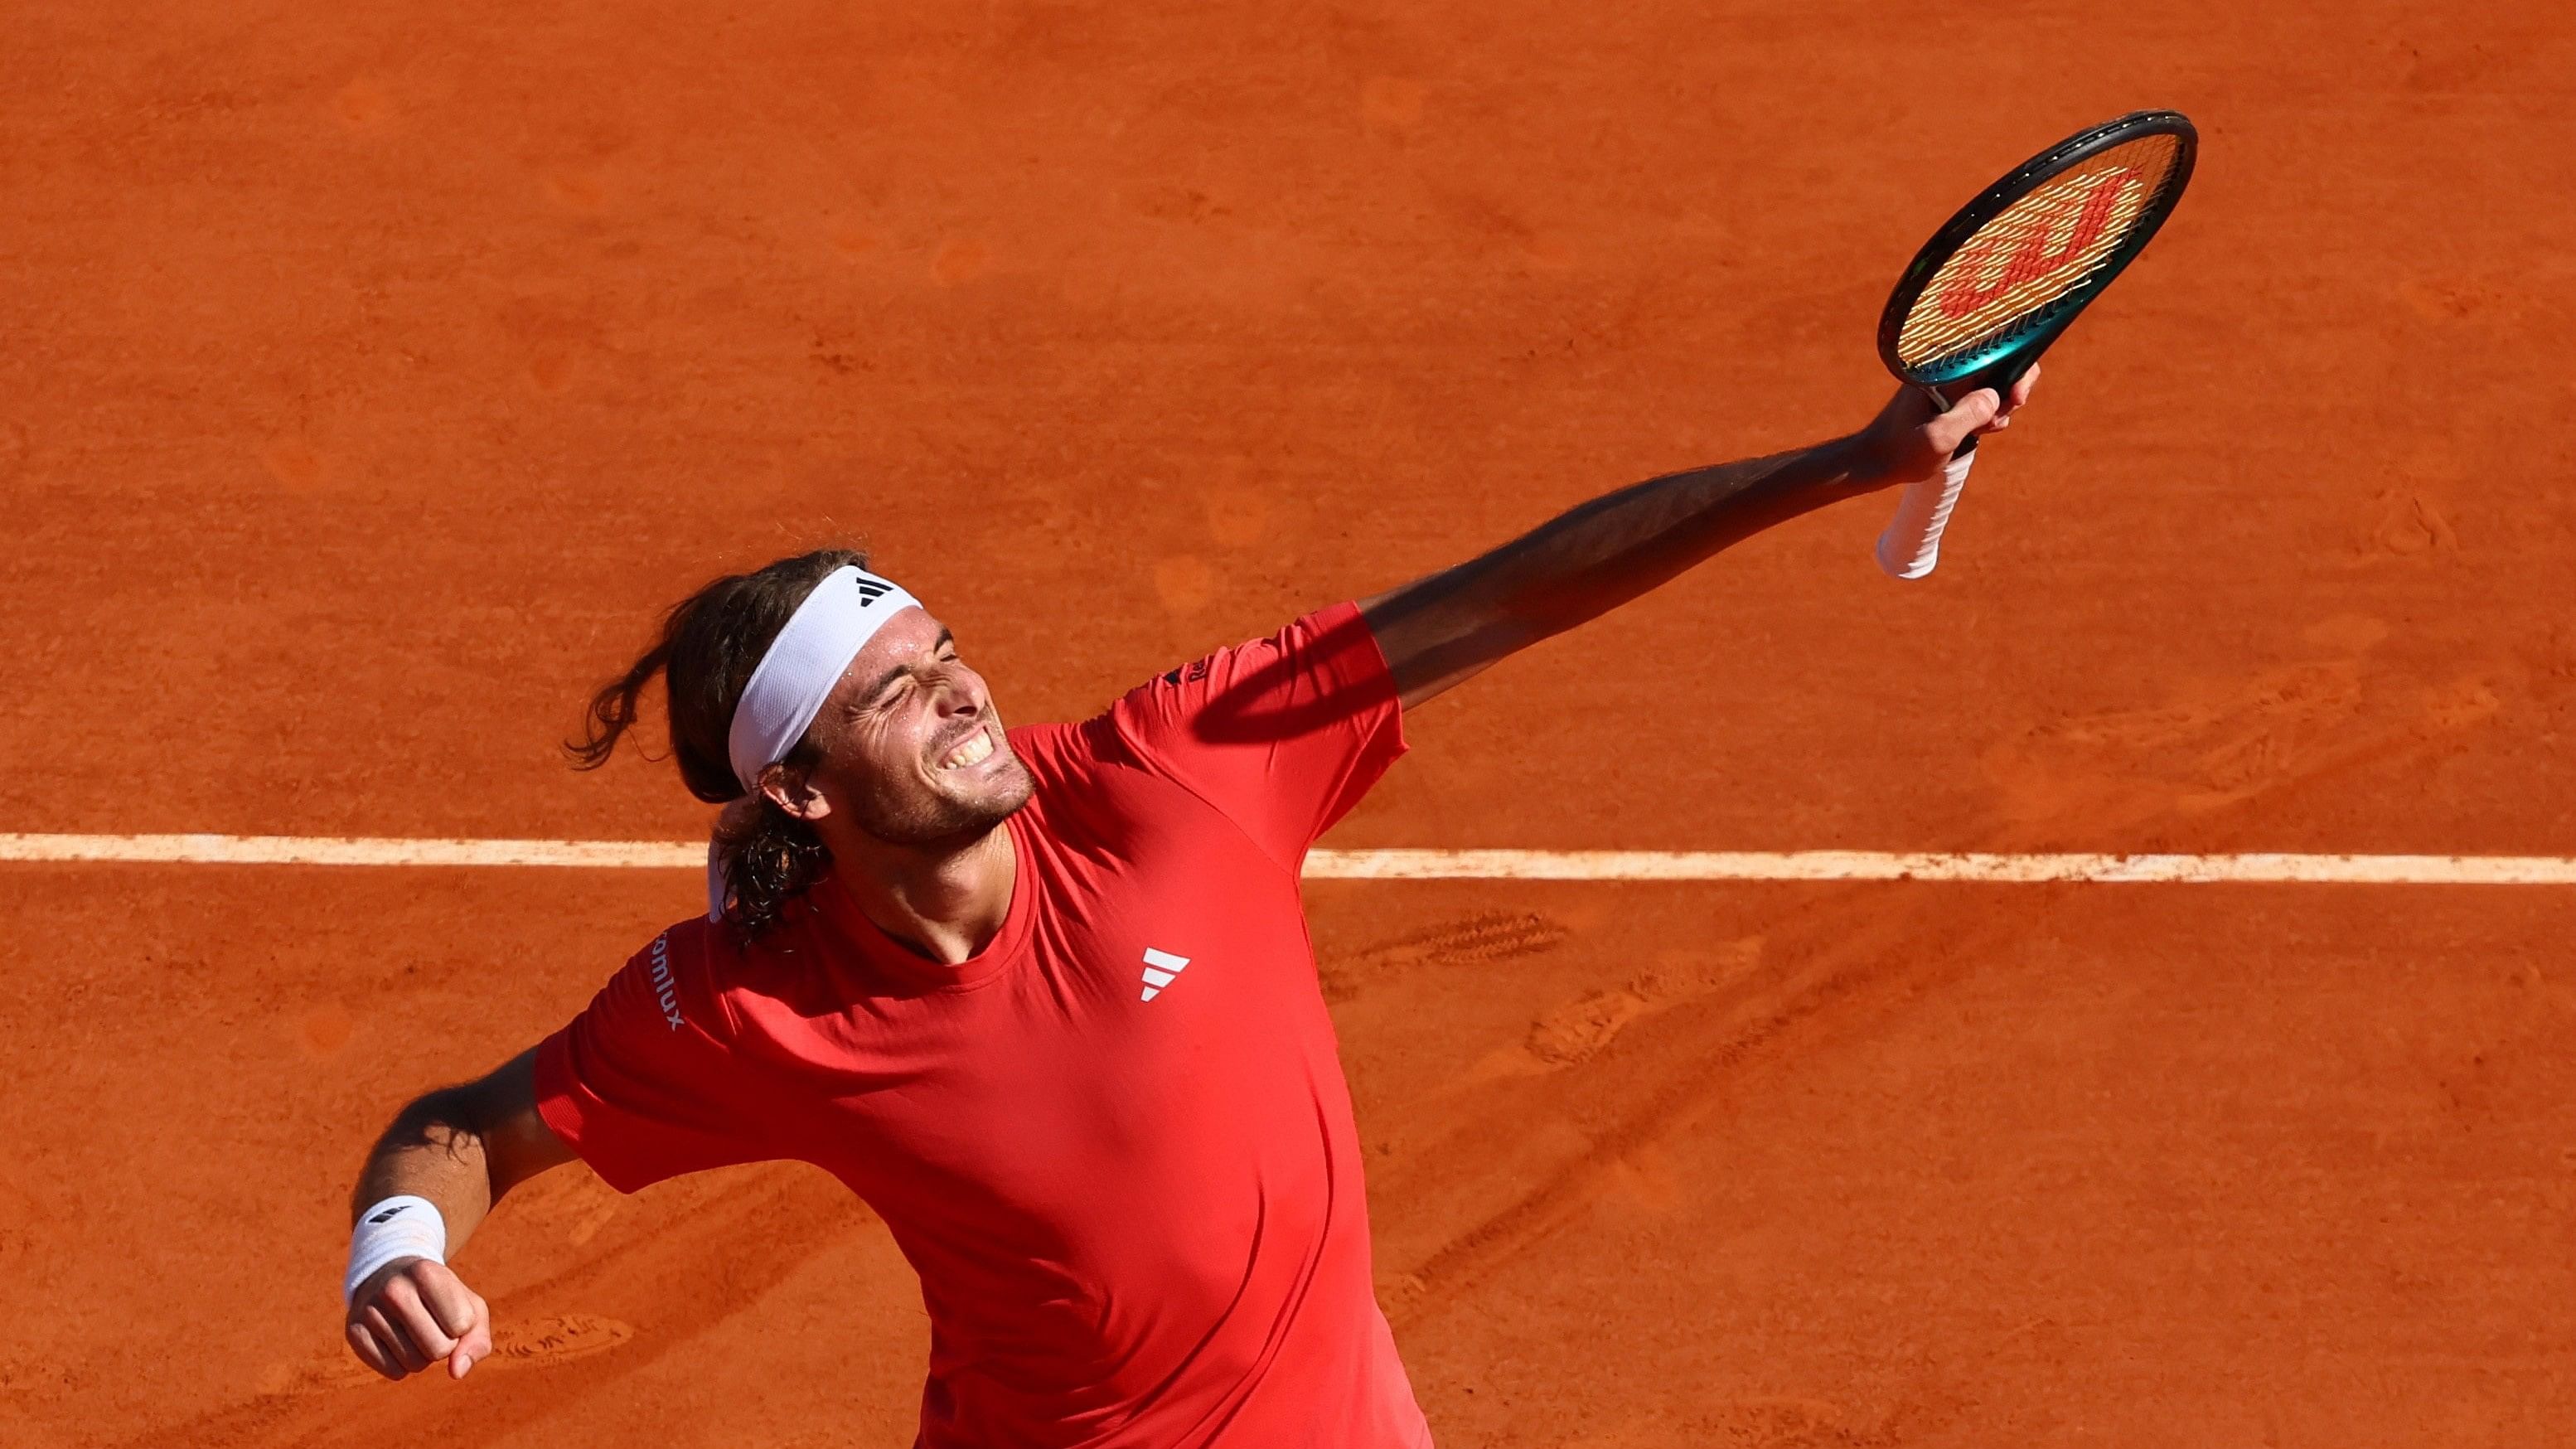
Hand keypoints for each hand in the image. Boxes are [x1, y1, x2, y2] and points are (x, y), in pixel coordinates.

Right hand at [345, 1257, 493, 1381]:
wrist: (390, 1276)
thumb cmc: (439, 1296)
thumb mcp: (468, 1305)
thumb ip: (477, 1339)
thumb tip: (456, 1372)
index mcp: (427, 1273)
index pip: (461, 1325)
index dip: (462, 1325)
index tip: (451, 1310)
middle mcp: (394, 1289)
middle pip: (439, 1349)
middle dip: (445, 1345)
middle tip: (433, 1325)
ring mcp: (369, 1310)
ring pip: (415, 1364)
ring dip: (423, 1356)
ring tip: (414, 1330)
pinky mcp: (353, 1332)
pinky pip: (393, 1372)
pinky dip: (403, 1366)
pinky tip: (397, 1341)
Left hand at [1850, 363, 2038, 489]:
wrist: (1876, 462)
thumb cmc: (1902, 450)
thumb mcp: (1938, 437)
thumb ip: (1967, 415)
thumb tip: (1995, 396)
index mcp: (1947, 370)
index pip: (1997, 350)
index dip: (2019, 370)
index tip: (2016, 398)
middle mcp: (1952, 371)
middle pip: (2004, 366)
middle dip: (2011, 394)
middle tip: (1994, 422)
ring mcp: (1954, 385)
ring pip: (1997, 387)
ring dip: (1999, 410)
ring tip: (1979, 432)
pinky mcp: (1953, 400)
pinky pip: (1985, 402)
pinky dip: (1989, 418)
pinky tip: (1975, 434)